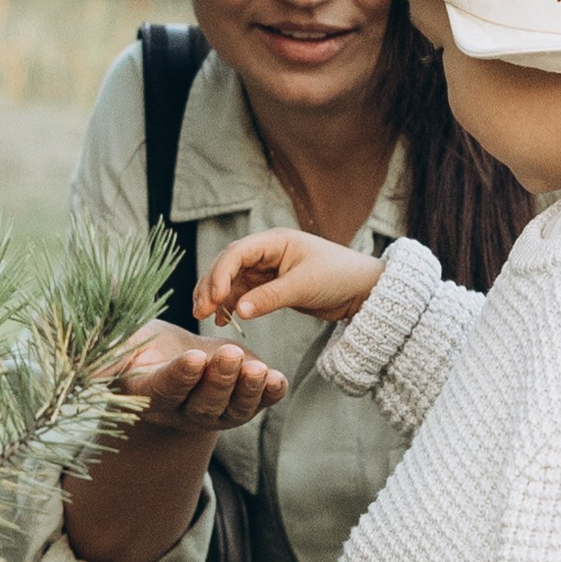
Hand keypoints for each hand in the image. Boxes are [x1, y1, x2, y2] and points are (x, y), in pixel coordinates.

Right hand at [107, 317, 286, 440]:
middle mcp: (185, 411)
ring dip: (247, 389)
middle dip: (219, 380)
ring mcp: (216, 413)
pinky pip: (260, 404)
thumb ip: (108, 351)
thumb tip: (83, 357)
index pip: (167, 389)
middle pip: (204, 402)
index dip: (180, 377)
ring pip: (235, 408)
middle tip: (229, 355)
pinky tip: (277, 378)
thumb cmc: (146, 350)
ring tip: (258, 368)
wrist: (179, 363)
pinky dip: (270, 393)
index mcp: (152, 395)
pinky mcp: (242, 405)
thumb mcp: (125, 345)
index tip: (192, 359)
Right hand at [196, 230, 382, 329]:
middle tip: (198, 311)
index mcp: (274, 241)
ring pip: (232, 280)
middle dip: (211, 286)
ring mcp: (266, 269)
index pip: (236, 253)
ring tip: (205, 317)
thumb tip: (236, 310)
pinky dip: (231, 305)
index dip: (220, 274)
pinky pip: (243, 293)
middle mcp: (266, 252)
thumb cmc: (339, 277)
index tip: (213, 299)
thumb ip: (270, 298)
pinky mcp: (270, 286)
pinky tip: (224, 320)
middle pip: (227, 265)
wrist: (361, 290)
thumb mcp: (304, 286)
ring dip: (217, 297)